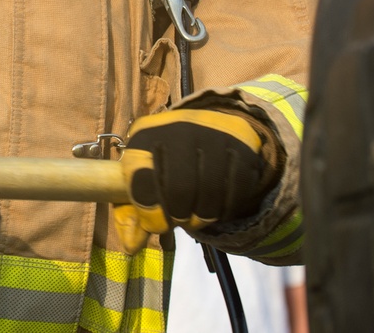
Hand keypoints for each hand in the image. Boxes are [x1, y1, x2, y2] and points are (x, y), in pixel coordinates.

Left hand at [114, 109, 268, 253]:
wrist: (211, 126)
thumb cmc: (167, 160)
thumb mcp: (143, 176)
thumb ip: (132, 213)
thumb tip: (132, 248)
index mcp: (145, 135)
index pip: (141, 176)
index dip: (148, 210)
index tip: (155, 224)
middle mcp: (178, 128)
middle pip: (179, 187)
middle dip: (179, 214)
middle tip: (180, 221)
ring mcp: (213, 135)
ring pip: (210, 191)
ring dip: (203, 215)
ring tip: (198, 216)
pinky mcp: (242, 147)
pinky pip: (237, 189)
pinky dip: (227, 208)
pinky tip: (218, 206)